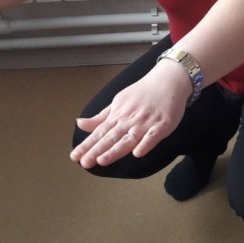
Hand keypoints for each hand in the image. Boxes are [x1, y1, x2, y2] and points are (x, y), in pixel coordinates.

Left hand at [70, 63, 191, 168]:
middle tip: (84, 162)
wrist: (168, 80)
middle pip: (111, 137)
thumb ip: (100, 117)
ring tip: (102, 160)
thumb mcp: (118, 103)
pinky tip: (137, 153)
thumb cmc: (143, 93)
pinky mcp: (162, 124)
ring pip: (129, 138)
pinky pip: (153, 136)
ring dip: (115, 150)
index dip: (87, 145)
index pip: (100, 132)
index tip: (74, 156)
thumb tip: (80, 124)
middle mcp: (129, 120)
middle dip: (96, 150)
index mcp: (118, 115)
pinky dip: (145, 144)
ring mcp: (146, 122)